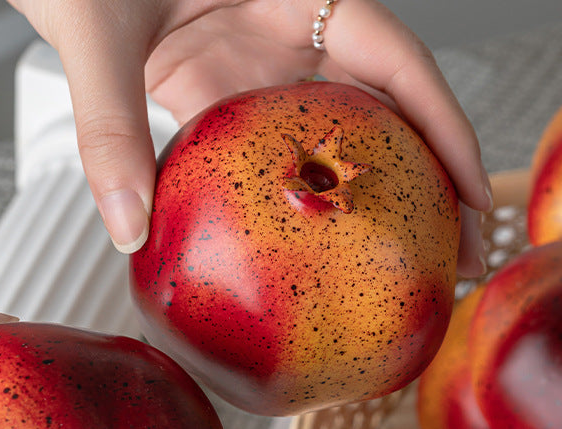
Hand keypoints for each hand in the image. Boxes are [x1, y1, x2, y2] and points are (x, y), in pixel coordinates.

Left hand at [10, 0, 491, 274]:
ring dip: (347, 196)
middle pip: (371, 108)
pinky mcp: (201, 88)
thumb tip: (130, 228)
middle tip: (443, 252)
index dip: (443, 127)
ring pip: (313, 135)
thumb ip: (111, 125)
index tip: (469, 193)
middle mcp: (274, 26)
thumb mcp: (98, 28)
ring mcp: (239, 62)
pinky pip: (246, 149)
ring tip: (379, 262)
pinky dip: (266, 193)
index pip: (393, 57)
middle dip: (414, 180)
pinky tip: (282, 241)